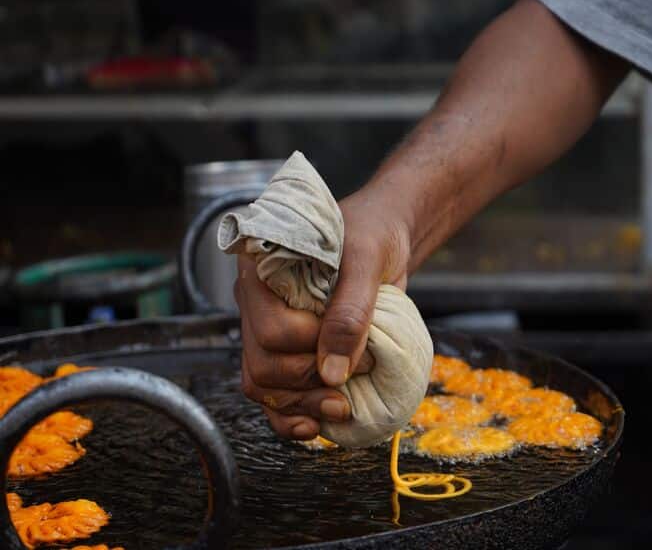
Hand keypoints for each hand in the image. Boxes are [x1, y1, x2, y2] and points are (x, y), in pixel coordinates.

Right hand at [235, 190, 411, 439]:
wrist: (384, 239)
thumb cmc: (371, 236)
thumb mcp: (366, 262)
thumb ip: (350, 312)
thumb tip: (332, 372)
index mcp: (261, 271)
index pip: (270, 329)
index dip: (310, 346)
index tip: (355, 341)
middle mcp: (256, 304)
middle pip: (263, 365)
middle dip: (309, 381)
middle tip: (354, 378)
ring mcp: (268, 330)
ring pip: (263, 386)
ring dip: (301, 407)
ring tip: (341, 409)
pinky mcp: (288, 351)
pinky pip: (273, 396)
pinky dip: (290, 419)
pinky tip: (315, 427)